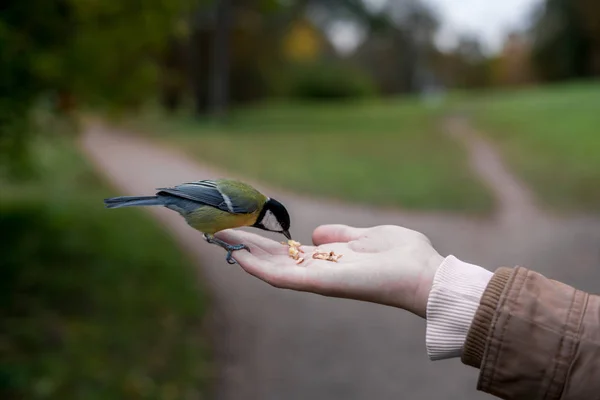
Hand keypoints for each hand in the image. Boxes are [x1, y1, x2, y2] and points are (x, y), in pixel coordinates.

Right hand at [216, 224, 442, 317]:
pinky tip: (240, 256)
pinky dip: (260, 268)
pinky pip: (284, 278)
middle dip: (246, 245)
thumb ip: (342, 235)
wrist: (425, 274)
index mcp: (329, 259)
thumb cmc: (404, 255)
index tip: (243, 227)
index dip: (264, 241)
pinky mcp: (321, 283)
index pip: (288, 251)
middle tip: (218, 231)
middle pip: (274, 258)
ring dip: (245, 254)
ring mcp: (318, 278)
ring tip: (220, 238)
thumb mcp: (367, 236)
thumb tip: (318, 233)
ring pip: (272, 268)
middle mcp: (319, 270)